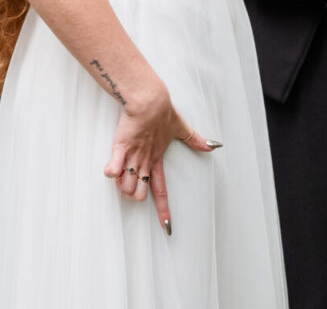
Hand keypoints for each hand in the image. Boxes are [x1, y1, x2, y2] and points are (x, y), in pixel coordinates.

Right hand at [101, 72, 218, 234]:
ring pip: (126, 185)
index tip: (167, 226)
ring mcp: (133, 156)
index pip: (161, 191)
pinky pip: (113, 169)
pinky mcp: (121, 148)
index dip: (163, 210)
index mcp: (158, 160)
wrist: (150, 101)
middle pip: (139, 193)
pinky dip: (112, 173)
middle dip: (134, 195)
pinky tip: (112, 168)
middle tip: (133, 183)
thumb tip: (214, 146)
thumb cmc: (163, 113)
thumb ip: (195, 140)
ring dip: (122, 184)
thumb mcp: (181, 128)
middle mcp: (146, 162)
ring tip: (122, 170)